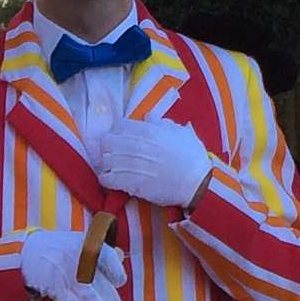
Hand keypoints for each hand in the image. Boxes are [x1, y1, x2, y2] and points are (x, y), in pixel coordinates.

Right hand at [16, 226, 127, 300]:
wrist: (27, 253)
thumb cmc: (57, 249)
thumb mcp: (78, 243)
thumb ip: (96, 257)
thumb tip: (114, 279)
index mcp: (87, 245)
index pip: (109, 257)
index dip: (117, 272)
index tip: (119, 283)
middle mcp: (80, 259)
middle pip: (102, 283)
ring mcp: (69, 274)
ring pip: (91, 297)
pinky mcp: (58, 288)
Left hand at [93, 118, 213, 208]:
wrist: (195, 183)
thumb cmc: (192, 157)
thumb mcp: (180, 132)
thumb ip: (161, 123)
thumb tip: (148, 117)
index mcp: (146, 131)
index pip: (118, 125)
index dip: (118, 130)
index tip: (121, 137)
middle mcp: (134, 145)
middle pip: (106, 141)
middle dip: (108, 145)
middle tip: (115, 151)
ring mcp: (130, 165)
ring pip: (104, 159)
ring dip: (107, 163)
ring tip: (113, 167)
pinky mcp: (129, 183)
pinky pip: (106, 179)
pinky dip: (106, 179)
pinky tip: (111, 179)